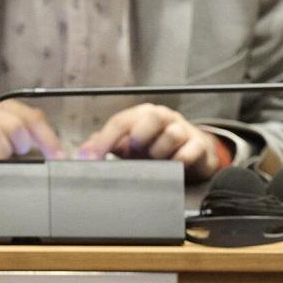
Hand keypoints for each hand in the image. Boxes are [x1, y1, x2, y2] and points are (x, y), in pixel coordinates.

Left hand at [76, 104, 224, 180]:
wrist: (194, 151)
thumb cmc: (158, 146)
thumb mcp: (130, 146)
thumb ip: (108, 146)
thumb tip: (83, 152)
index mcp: (142, 116)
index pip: (120, 123)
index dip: (104, 141)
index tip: (90, 159)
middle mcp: (163, 119)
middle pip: (152, 117)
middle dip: (140, 134)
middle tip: (134, 150)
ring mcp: (183, 131)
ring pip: (173, 134)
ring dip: (160, 151)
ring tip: (156, 161)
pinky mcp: (199, 147)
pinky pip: (192, 151)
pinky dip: (182, 159)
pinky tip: (176, 166)